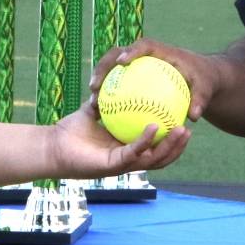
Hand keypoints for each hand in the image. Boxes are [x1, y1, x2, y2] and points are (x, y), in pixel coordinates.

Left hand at [47, 104, 191, 179]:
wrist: (53, 145)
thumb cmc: (70, 130)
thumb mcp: (93, 109)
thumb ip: (107, 98)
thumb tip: (119, 79)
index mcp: (127, 149)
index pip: (156, 147)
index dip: (172, 140)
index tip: (184, 122)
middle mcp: (127, 159)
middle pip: (162, 157)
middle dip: (179, 146)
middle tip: (191, 129)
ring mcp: (121, 165)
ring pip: (153, 159)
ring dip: (170, 146)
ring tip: (183, 130)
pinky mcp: (112, 165)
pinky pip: (133, 152)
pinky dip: (145, 140)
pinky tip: (155, 126)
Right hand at [88, 36, 216, 125]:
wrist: (199, 78)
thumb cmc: (203, 80)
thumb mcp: (206, 88)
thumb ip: (200, 99)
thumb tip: (194, 116)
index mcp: (161, 51)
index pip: (144, 45)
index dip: (131, 50)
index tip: (122, 62)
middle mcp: (144, 55)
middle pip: (117, 53)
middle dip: (103, 66)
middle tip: (96, 85)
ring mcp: (135, 65)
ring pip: (111, 68)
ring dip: (99, 81)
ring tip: (92, 100)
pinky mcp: (131, 75)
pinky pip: (116, 84)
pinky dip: (107, 95)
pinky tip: (99, 113)